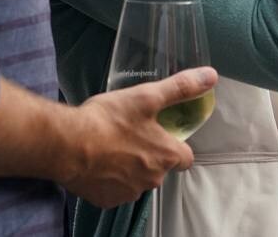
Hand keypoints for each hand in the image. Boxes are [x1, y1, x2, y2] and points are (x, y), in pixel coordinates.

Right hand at [62, 67, 218, 208]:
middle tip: (131, 132)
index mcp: (166, 156)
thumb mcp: (148, 96)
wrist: (67, 145)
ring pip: (137, 179)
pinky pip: (115, 189)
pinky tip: (98, 160)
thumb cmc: (107, 121)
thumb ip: (181, 88)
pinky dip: (110, 178)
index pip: (185, 157)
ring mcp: (129, 193)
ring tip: (112, 144)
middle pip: (159, 167)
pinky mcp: (106, 200)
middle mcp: (152, 180)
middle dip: (149, 153)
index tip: (163, 133)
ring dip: (129, 166)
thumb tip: (210, 77)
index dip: (176, 144)